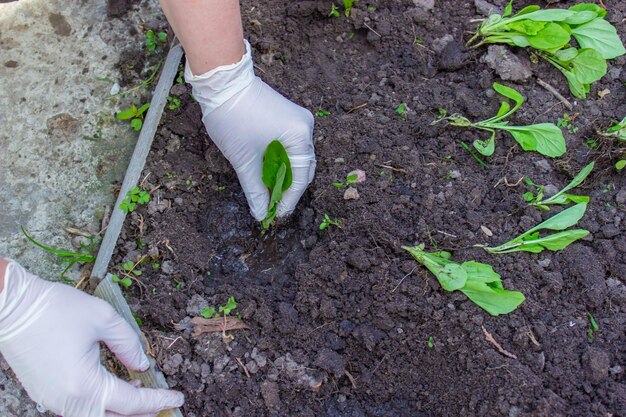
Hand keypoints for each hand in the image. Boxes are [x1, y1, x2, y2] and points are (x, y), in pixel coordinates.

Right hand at [0, 260, 183, 416]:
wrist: (10, 307)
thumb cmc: (54, 309)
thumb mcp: (103, 318)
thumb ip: (128, 343)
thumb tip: (143, 365)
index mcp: (84, 384)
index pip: (131, 403)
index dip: (157, 400)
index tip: (178, 397)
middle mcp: (67, 400)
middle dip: (141, 414)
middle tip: (163, 403)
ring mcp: (53, 400)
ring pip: (95, 416)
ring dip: (121, 410)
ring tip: (142, 394)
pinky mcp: (44, 393)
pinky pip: (79, 408)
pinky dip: (101, 404)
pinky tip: (114, 387)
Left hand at [186, 40, 315, 220]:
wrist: (223, 82)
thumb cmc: (233, 117)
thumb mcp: (244, 159)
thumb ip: (254, 189)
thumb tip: (260, 213)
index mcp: (299, 135)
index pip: (301, 176)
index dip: (289, 200)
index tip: (276, 215)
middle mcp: (305, 127)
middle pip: (303, 168)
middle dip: (288, 189)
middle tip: (273, 208)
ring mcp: (298, 120)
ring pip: (297, 158)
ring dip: (284, 176)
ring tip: (270, 194)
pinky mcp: (288, 117)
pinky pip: (290, 146)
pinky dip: (281, 162)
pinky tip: (269, 174)